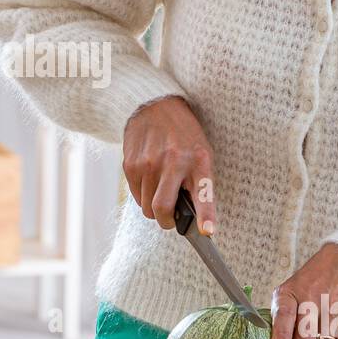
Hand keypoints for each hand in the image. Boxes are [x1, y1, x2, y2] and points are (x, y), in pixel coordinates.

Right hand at [122, 96, 216, 233]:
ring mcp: (149, 163)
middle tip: (171, 218)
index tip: (207, 232)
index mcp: (198, 161)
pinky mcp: (131, 164)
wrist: (157, 106)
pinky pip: (135, 196)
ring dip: (154, 206)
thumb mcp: (202, 155)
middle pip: (162, 209)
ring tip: (160, 188)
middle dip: (167, 221)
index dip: (206, 216)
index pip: (203, 193)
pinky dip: (142, 195)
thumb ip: (198, 185)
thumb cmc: (185, 136)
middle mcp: (173, 162)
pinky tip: (149, 178)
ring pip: (146, 208)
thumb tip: (191, 219)